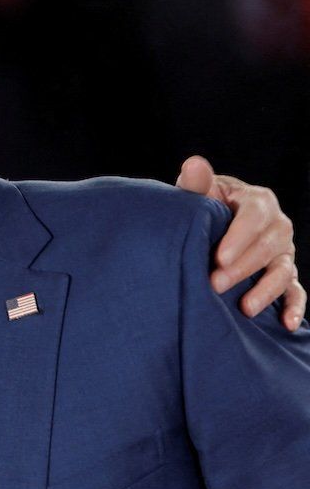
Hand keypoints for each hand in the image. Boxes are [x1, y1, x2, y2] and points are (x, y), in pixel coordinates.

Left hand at [176, 156, 303, 330]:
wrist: (209, 227)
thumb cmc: (202, 208)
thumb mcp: (198, 195)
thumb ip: (196, 184)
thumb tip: (193, 163)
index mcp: (257, 200)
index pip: (254, 215)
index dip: (238, 237)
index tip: (218, 257)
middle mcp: (277, 225)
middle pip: (267, 246)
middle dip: (243, 267)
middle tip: (215, 283)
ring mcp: (284, 251)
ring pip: (283, 270)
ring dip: (266, 289)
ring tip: (244, 308)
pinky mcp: (285, 274)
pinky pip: (295, 291)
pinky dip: (294, 307)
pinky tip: (286, 324)